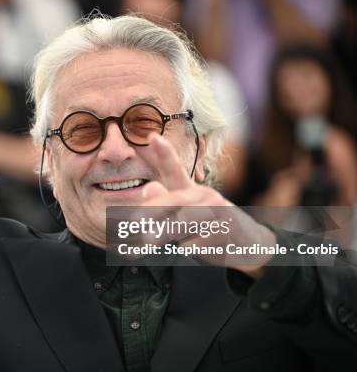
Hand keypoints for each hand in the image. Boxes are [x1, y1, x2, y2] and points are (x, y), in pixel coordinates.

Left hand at [137, 133, 275, 276]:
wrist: (248, 244)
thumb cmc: (208, 228)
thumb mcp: (184, 216)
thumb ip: (163, 203)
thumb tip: (147, 188)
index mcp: (191, 191)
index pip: (175, 170)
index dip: (164, 153)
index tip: (152, 137)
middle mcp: (205, 195)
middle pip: (174, 200)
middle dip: (154, 212)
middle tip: (137, 227)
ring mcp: (219, 210)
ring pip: (183, 221)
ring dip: (170, 234)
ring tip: (166, 241)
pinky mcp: (227, 229)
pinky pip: (197, 242)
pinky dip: (192, 248)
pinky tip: (202, 247)